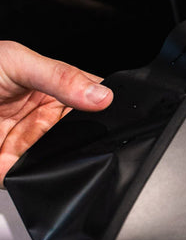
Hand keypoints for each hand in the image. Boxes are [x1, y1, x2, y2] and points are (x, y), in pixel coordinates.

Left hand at [0, 41, 112, 186]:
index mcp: (59, 87)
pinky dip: (43, 177)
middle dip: (93, 138)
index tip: (115, 112)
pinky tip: (40, 164)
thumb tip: (102, 96)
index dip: (110, 106)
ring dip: (68, 159)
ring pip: (67, 158)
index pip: (96, 97)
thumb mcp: (16, 62)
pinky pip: (40, 177)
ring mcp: (35, 144)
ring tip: (53, 146)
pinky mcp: (16, 168)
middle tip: (85, 132)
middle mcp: (51, 117)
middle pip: (87, 133)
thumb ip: (60, 77)